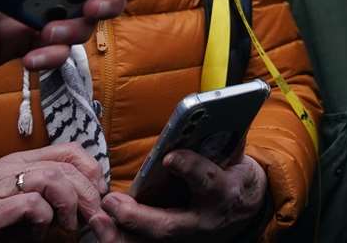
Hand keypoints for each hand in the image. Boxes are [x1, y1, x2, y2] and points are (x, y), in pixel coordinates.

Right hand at [0, 145, 118, 242]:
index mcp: (17, 162)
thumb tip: (90, 190)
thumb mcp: (22, 199)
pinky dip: (43, 219)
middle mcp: (6, 169)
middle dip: (87, 192)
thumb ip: (48, 189)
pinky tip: (38, 232)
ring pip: (50, 178)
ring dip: (68, 204)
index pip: (66, 149)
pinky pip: (30, 204)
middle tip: (92, 215)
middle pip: (64, 166)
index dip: (91, 168)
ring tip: (67, 225)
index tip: (99, 190)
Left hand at [103, 152, 268, 239]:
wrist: (246, 210)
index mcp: (223, 192)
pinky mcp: (174, 240)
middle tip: (112, 201)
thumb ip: (226, 141)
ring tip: (99, 215)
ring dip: (122, 232)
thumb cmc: (238, 178)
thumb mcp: (238, 158)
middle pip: (168, 224)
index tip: (169, 157)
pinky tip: (102, 223)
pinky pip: (143, 242)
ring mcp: (187, 235)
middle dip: (139, 215)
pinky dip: (122, 235)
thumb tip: (215, 115)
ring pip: (151, 239)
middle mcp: (203, 220)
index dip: (190, 168)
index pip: (206, 181)